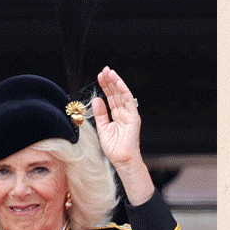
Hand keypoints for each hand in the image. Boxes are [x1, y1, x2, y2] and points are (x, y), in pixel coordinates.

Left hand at [92, 66, 155, 203]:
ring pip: (123, 95)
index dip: (105, 86)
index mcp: (117, 115)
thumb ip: (100, 114)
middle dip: (110, 81)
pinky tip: (118, 83)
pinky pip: (129, 102)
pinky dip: (124, 92)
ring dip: (116, 83)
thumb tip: (96, 100)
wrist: (121, 159)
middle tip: (104, 70)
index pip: (111, 97)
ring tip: (110, 72)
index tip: (99, 76)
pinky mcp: (133, 118)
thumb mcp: (102, 128)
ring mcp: (130, 114)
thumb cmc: (113, 147)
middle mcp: (124, 113)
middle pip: (116, 93)